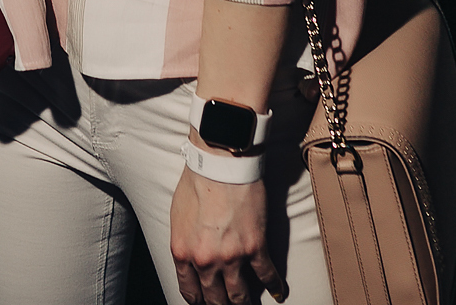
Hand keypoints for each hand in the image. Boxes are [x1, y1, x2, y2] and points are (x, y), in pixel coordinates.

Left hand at [170, 155, 286, 304]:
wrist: (219, 164)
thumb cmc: (196, 182)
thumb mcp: (178, 218)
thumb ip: (184, 243)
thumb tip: (190, 257)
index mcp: (183, 253)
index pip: (190, 291)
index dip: (198, 300)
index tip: (204, 302)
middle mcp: (205, 261)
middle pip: (214, 298)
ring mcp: (231, 257)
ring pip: (239, 295)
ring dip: (243, 302)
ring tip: (247, 304)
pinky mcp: (255, 247)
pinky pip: (266, 275)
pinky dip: (274, 286)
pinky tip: (278, 293)